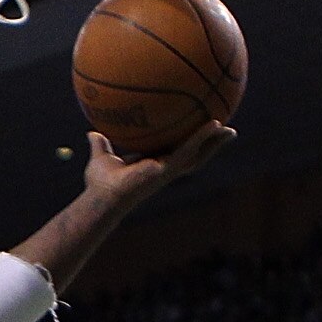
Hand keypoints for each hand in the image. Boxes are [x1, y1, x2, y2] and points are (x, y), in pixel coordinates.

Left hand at [81, 122, 234, 202]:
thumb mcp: (101, 157)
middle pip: (194, 155)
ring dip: (214, 143)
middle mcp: (164, 168)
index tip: (197, 133)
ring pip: (198, 154)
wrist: (102, 196)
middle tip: (226, 132)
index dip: (187, 144)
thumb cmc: (100, 183)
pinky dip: (202, 138)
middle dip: (210, 146)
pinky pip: (189, 150)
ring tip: (230, 130)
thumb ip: (100, 145)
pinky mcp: (168, 170)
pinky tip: (214, 125)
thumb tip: (92, 133)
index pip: (175, 152)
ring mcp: (168, 170)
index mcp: (153, 164)